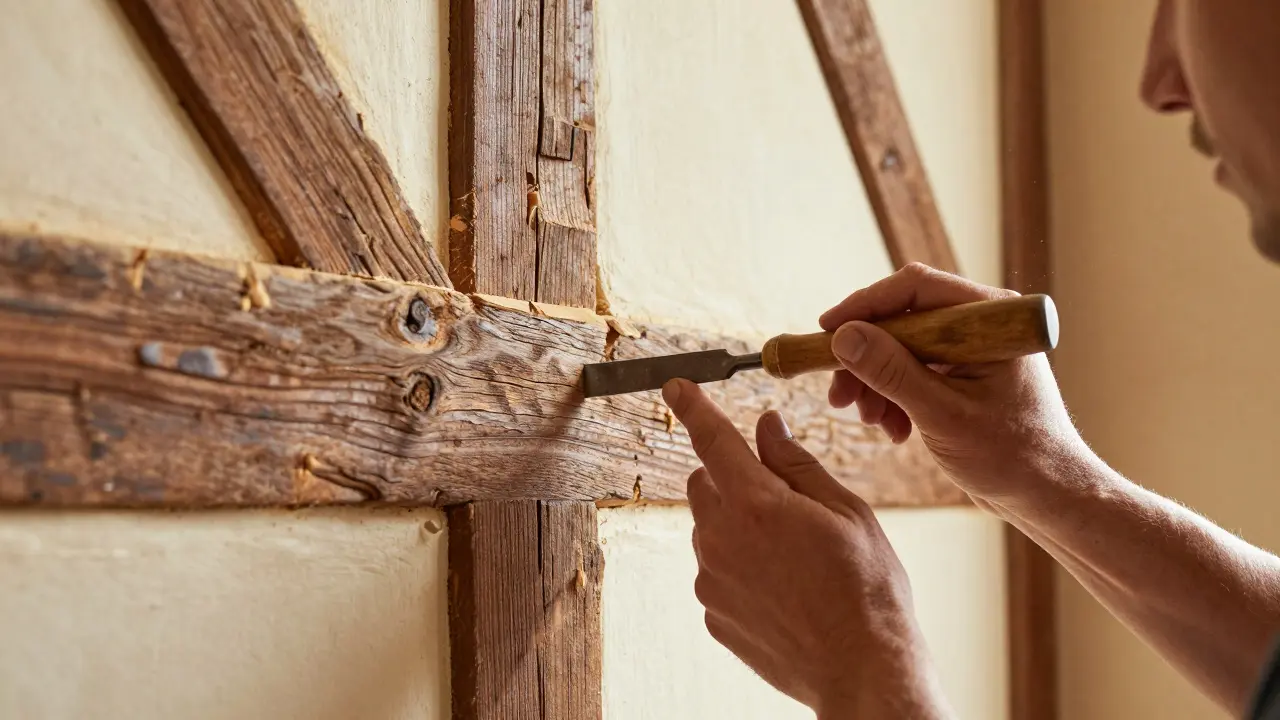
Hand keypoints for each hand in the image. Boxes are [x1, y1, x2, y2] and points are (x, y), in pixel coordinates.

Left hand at [664, 378, 951, 718]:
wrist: (863, 670)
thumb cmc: (867, 590)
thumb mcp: (846, 512)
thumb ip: (796, 465)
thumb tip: (767, 428)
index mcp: (756, 505)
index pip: (713, 440)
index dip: (694, 407)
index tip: (676, 386)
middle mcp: (721, 540)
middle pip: (704, 484)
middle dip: (732, 477)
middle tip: (783, 498)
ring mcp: (712, 581)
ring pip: (710, 529)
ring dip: (738, 524)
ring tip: (794, 554)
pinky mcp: (714, 615)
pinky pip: (717, 572)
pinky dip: (740, 567)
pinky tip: (784, 587)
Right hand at [820, 263, 1087, 507]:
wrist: (1047, 495)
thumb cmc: (1012, 455)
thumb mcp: (942, 414)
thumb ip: (891, 372)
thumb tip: (844, 336)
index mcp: (990, 319)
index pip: (915, 288)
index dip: (865, 306)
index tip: (828, 330)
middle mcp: (981, 325)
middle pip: (902, 320)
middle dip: (865, 357)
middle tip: (838, 394)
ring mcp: (971, 350)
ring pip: (901, 348)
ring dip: (876, 382)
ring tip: (867, 419)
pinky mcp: (962, 375)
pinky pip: (913, 372)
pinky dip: (894, 397)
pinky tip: (893, 429)